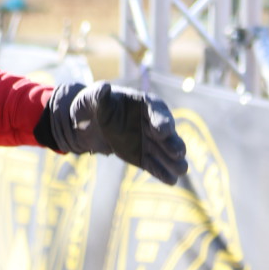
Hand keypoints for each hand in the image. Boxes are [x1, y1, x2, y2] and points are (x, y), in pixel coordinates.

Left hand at [45, 81, 187, 185]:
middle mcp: (150, 122)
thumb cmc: (92, 105)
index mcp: (143, 104)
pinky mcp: (140, 156)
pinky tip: (172, 181)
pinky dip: (161, 172)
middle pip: (166, 133)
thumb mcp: (91, 97)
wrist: (86, 124)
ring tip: (181, 170)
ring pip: (163, 151)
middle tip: (179, 153)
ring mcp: (147, 141)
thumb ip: (99, 95)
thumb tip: (104, 88)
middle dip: (173, 143)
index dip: (161, 120)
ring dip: (173, 161)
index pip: (157, 110)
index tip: (163, 132)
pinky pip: (153, 164)